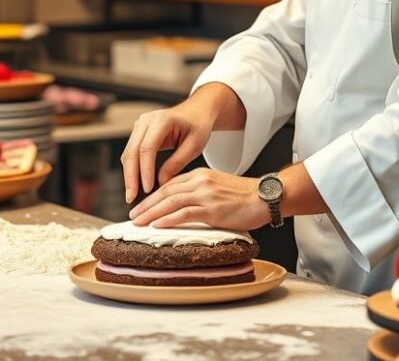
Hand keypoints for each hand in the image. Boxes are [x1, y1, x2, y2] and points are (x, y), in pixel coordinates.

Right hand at [120, 101, 216, 202]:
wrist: (196, 112)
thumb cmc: (198, 126)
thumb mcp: (194, 146)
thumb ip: (177, 163)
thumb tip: (160, 183)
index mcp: (162, 120)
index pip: (147, 148)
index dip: (145, 170)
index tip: (148, 189)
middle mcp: (146, 120)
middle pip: (132, 151)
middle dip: (130, 176)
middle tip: (131, 197)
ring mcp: (140, 125)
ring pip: (128, 153)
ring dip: (129, 175)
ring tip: (132, 195)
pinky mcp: (138, 133)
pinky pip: (131, 153)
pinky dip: (133, 169)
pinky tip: (136, 184)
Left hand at [129, 168, 268, 230]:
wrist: (266, 196)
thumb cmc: (245, 196)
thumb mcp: (217, 188)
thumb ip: (200, 193)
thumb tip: (183, 207)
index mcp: (199, 175)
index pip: (169, 184)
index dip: (152, 196)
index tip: (141, 206)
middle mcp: (200, 182)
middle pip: (165, 192)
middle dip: (146, 205)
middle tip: (133, 216)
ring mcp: (205, 194)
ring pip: (171, 202)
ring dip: (151, 213)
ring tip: (139, 222)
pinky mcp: (212, 208)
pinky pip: (185, 213)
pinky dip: (168, 219)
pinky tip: (157, 224)